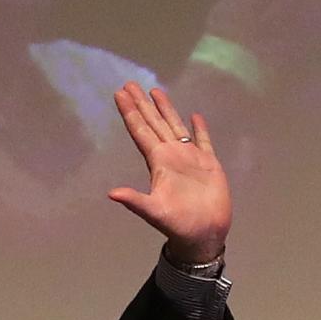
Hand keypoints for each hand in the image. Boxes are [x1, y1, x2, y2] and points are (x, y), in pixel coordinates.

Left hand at [108, 83, 231, 264]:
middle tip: (130, 84)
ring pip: (175, 126)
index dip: (131, 112)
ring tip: (155, 91)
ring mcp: (190, 158)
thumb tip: (112, 193)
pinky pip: (203, 140)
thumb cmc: (179, 225)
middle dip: (142, 104)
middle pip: (153, 123)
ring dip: (165, 110)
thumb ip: (135, 201)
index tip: (120, 93)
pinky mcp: (208, 163)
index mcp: (158, 162)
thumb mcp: (154, 212)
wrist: (204, 235)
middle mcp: (172, 156)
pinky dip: (199, 128)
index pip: (140, 131)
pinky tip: (195, 116)